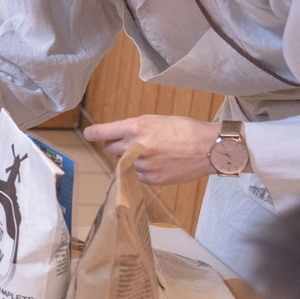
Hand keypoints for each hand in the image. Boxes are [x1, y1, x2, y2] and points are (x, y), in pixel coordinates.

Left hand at [83, 115, 225, 184]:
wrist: (210, 148)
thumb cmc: (184, 129)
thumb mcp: (155, 119)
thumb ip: (132, 128)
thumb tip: (113, 136)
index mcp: (137, 127)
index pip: (102, 132)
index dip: (92, 134)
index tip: (89, 135)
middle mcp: (137, 146)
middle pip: (109, 148)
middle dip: (117, 144)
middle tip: (134, 141)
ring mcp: (144, 164)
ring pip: (122, 162)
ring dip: (130, 157)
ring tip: (152, 151)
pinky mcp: (152, 179)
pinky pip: (135, 175)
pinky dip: (141, 170)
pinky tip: (158, 162)